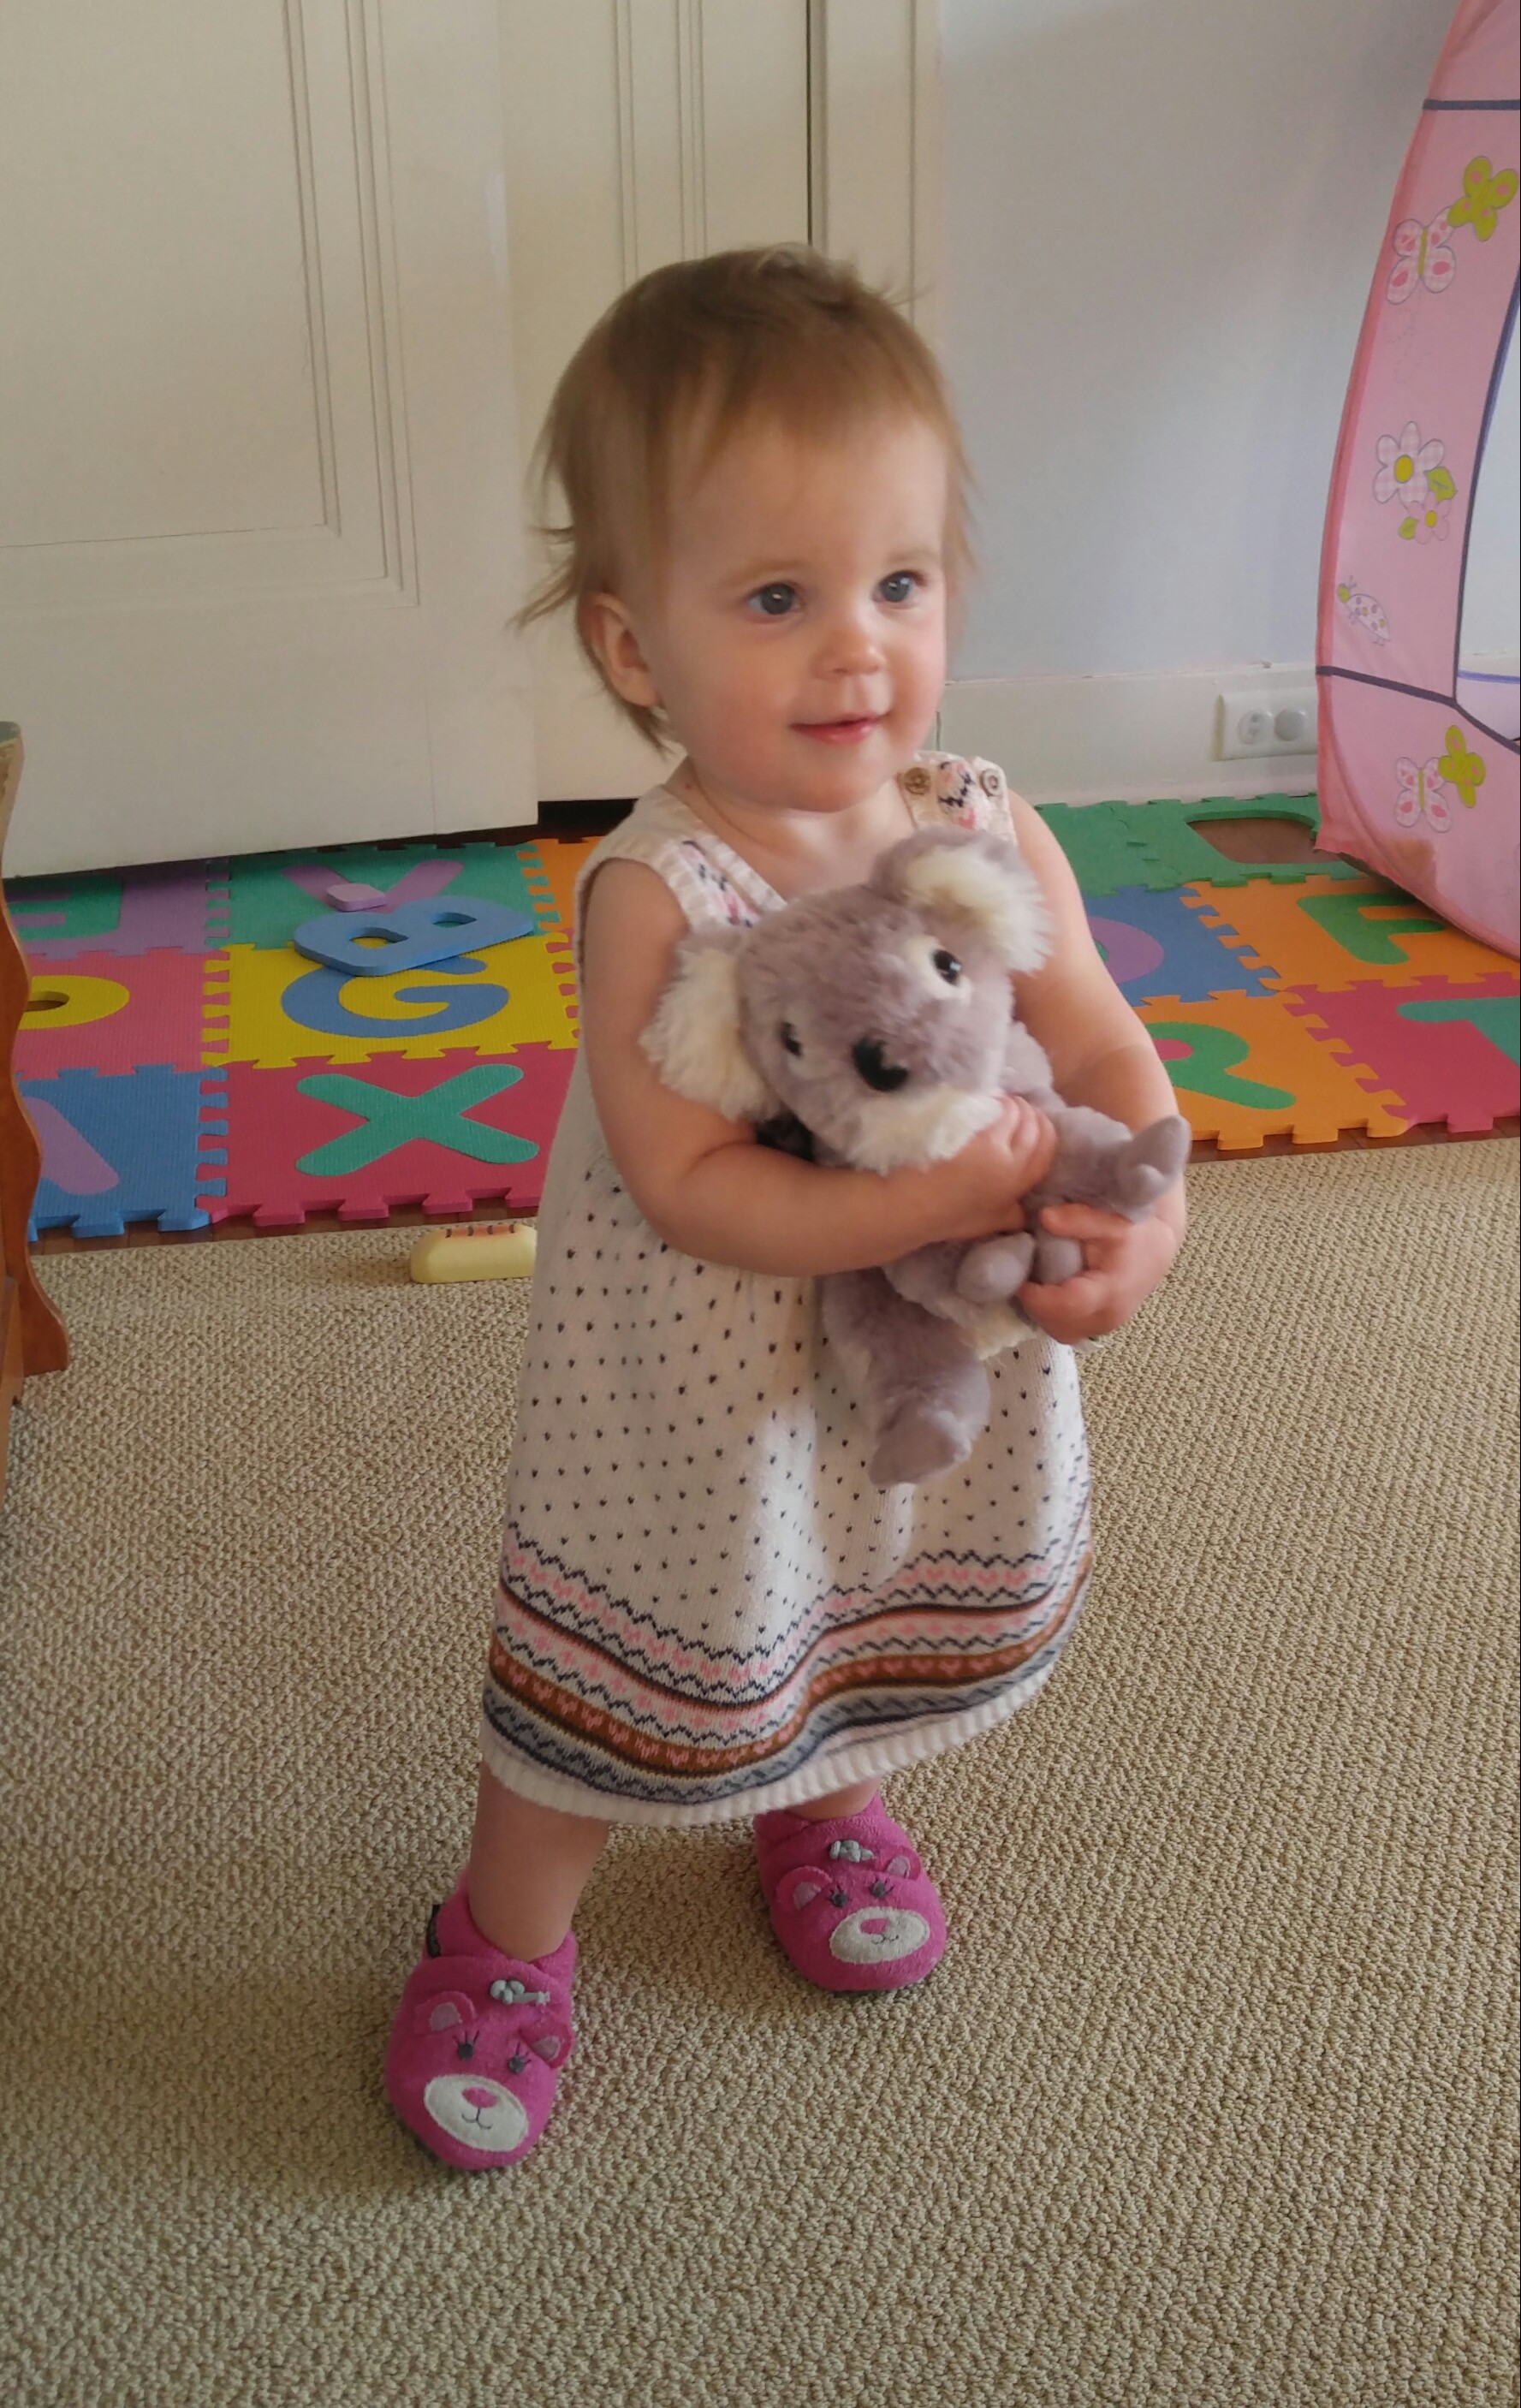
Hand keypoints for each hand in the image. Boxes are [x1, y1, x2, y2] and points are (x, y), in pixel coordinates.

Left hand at [928, 1098, 1058, 1242]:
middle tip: (1012, 1109)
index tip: (1033, 1122)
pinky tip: (975, 1104)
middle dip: (1026, 1112)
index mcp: (1016, 1183)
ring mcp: (987, 1141)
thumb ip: (1012, 1215)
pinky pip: (986, 1105)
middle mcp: (1008, 1160)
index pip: (1046, 1147)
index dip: (1044, 1129)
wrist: (907, 1206)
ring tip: (992, 1106)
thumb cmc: (944, 1216)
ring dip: (1005, 1103)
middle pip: (1032, 1124)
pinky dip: (985, 1101)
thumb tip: (1026, 1212)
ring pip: (1011, 1109)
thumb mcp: (987, 1223)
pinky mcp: (966, 1126)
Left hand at [1017, 1203, 1180, 1343]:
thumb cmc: (1136, 1232)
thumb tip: (1045, 1217)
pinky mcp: (1101, 1325)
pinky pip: (1071, 1330)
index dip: (1038, 1297)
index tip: (1022, 1279)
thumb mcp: (1111, 1219)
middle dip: (1039, 1308)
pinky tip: (1049, 1292)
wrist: (1158, 1246)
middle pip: (1061, 1327)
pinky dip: (1056, 1316)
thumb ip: (1079, 1219)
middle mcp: (1109, 1316)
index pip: (1067, 1306)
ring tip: (1037, 1286)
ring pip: (1065, 1333)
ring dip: (1046, 1314)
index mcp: (1111, 1292)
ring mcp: (1106, 1325)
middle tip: (1027, 1280)